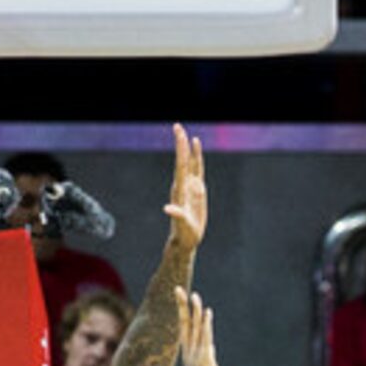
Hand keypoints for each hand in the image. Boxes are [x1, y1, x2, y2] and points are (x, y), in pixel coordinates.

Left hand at [161, 123, 207, 250]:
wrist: (186, 239)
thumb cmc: (185, 233)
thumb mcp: (182, 226)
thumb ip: (177, 215)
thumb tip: (168, 209)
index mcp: (181, 190)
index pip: (181, 165)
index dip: (181, 150)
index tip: (181, 136)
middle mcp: (183, 185)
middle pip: (183, 160)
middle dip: (181, 144)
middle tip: (177, 126)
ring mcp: (190, 186)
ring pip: (190, 163)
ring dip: (188, 149)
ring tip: (188, 135)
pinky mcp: (196, 190)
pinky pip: (197, 170)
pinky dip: (197, 158)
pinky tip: (196, 149)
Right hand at [178, 291, 226, 365]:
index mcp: (189, 355)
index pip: (185, 329)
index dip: (183, 313)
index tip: (182, 299)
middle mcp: (191, 352)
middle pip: (186, 324)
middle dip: (182, 306)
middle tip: (179, 290)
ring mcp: (197, 354)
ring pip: (196, 328)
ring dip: (196, 311)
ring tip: (195, 296)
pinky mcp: (205, 358)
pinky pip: (206, 337)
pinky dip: (207, 324)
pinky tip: (208, 312)